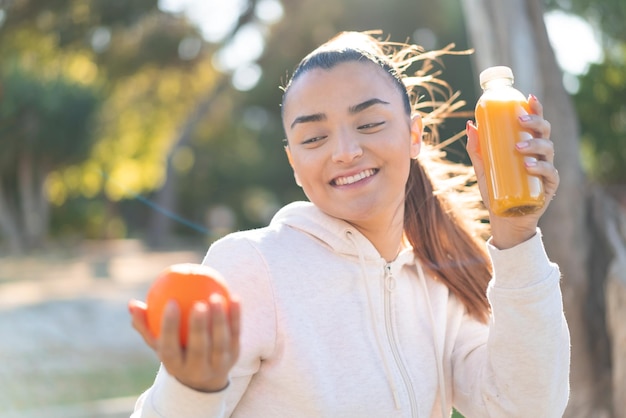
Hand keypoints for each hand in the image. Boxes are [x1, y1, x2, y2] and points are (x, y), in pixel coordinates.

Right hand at [129, 294, 240, 391]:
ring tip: (217, 297)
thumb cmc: (175, 351)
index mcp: (175, 365)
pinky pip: (236, 334)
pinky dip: (236, 316)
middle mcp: (197, 368)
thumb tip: (132, 304)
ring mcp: (218, 364)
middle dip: (199, 327)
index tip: (170, 301)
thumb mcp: (158, 343)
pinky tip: (235, 297)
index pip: (170, 347)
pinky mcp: (235, 356)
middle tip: (199, 303)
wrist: (203, 378)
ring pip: (221, 342)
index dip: (170, 326)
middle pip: (199, 348)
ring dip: (220, 320)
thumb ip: (145, 325)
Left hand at [466, 94, 559, 248]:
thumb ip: (477, 149)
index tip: (528, 97)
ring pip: (547, 149)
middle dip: (534, 122)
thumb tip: (470, 124)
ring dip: (534, 144)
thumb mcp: (483, 168)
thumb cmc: (496, 190)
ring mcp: (546, 169)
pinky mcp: (549, 186)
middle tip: (519, 121)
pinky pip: (550, 173)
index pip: (534, 123)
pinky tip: (529, 166)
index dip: (535, 108)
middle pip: (544, 131)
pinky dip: (540, 168)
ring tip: (519, 147)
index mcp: (528, 145)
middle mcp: (540, 154)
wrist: (504, 219)